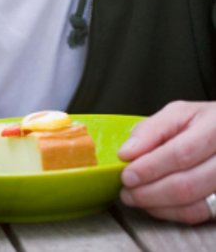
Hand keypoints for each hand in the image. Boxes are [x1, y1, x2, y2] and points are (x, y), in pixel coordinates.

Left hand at [118, 100, 215, 223]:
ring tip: (135, 197)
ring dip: (157, 205)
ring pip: (194, 205)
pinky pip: (198, 213)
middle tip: (126, 191)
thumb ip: (150, 130)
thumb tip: (127, 153)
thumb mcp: (177, 114)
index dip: (150, 167)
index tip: (127, 174)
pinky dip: (171, 212)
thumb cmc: (203, 123)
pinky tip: (155, 203)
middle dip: (149, 192)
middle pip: (187, 184)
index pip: (181, 153)